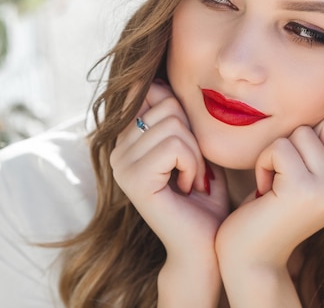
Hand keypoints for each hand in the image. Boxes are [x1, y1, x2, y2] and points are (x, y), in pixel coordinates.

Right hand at [110, 81, 229, 257]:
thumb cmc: (205, 198)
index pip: (148, 91)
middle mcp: (117, 150)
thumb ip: (176, 117)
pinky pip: (175, 146)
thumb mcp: (191, 146)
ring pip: (173, 125)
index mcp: (128, 139)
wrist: (205, 245)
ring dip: (194, 154)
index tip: (189, 144)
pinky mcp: (134, 179)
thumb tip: (161, 79)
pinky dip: (192, 165)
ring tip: (191, 179)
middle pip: (167, 105)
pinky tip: (187, 187)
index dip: (178, 108)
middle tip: (192, 168)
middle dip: (192, 136)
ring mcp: (121, 165)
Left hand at [216, 112, 323, 273]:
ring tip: (276, 185)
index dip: (318, 136)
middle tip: (289, 173)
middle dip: (300, 140)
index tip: (304, 167)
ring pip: (301, 132)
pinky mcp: (302, 188)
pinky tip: (265, 190)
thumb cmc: (278, 208)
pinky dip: (263, 162)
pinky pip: (279, 147)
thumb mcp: (316, 176)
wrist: (254, 256)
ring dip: (278, 154)